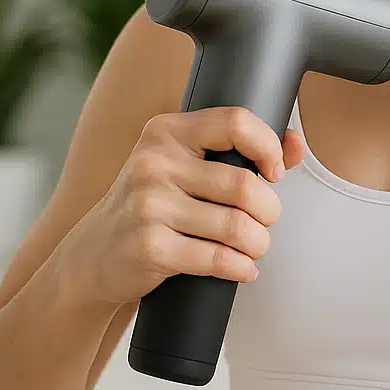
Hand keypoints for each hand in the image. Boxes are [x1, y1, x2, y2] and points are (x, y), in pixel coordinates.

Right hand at [60, 106, 307, 307]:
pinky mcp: (149, 248)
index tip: (274, 171)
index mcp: (167, 131)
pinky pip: (217, 259)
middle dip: (269, 210)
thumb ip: (242, 150)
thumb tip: (297, 143)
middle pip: (244, 184)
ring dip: (258, 243)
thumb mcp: (184, 165)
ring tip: (254, 246)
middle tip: (265, 221)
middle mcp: (153, 163)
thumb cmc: (152, 205)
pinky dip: (240, 267)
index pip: (236, 122)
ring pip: (237, 226)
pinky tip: (242, 268)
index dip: (268, 146)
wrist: (92, 257)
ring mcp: (148, 206)